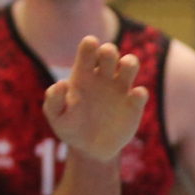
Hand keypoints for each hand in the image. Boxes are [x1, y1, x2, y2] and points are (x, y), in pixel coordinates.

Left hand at [42, 36, 146, 162]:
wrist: (90, 150)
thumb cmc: (70, 128)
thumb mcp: (56, 117)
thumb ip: (53, 100)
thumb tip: (62, 83)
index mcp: (84, 74)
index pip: (88, 50)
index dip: (90, 44)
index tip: (90, 43)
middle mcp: (103, 76)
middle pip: (110, 52)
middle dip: (109, 50)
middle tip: (106, 55)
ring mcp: (120, 89)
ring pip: (130, 65)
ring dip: (130, 62)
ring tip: (125, 66)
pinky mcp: (133, 105)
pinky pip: (141, 93)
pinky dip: (140, 92)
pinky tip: (134, 96)